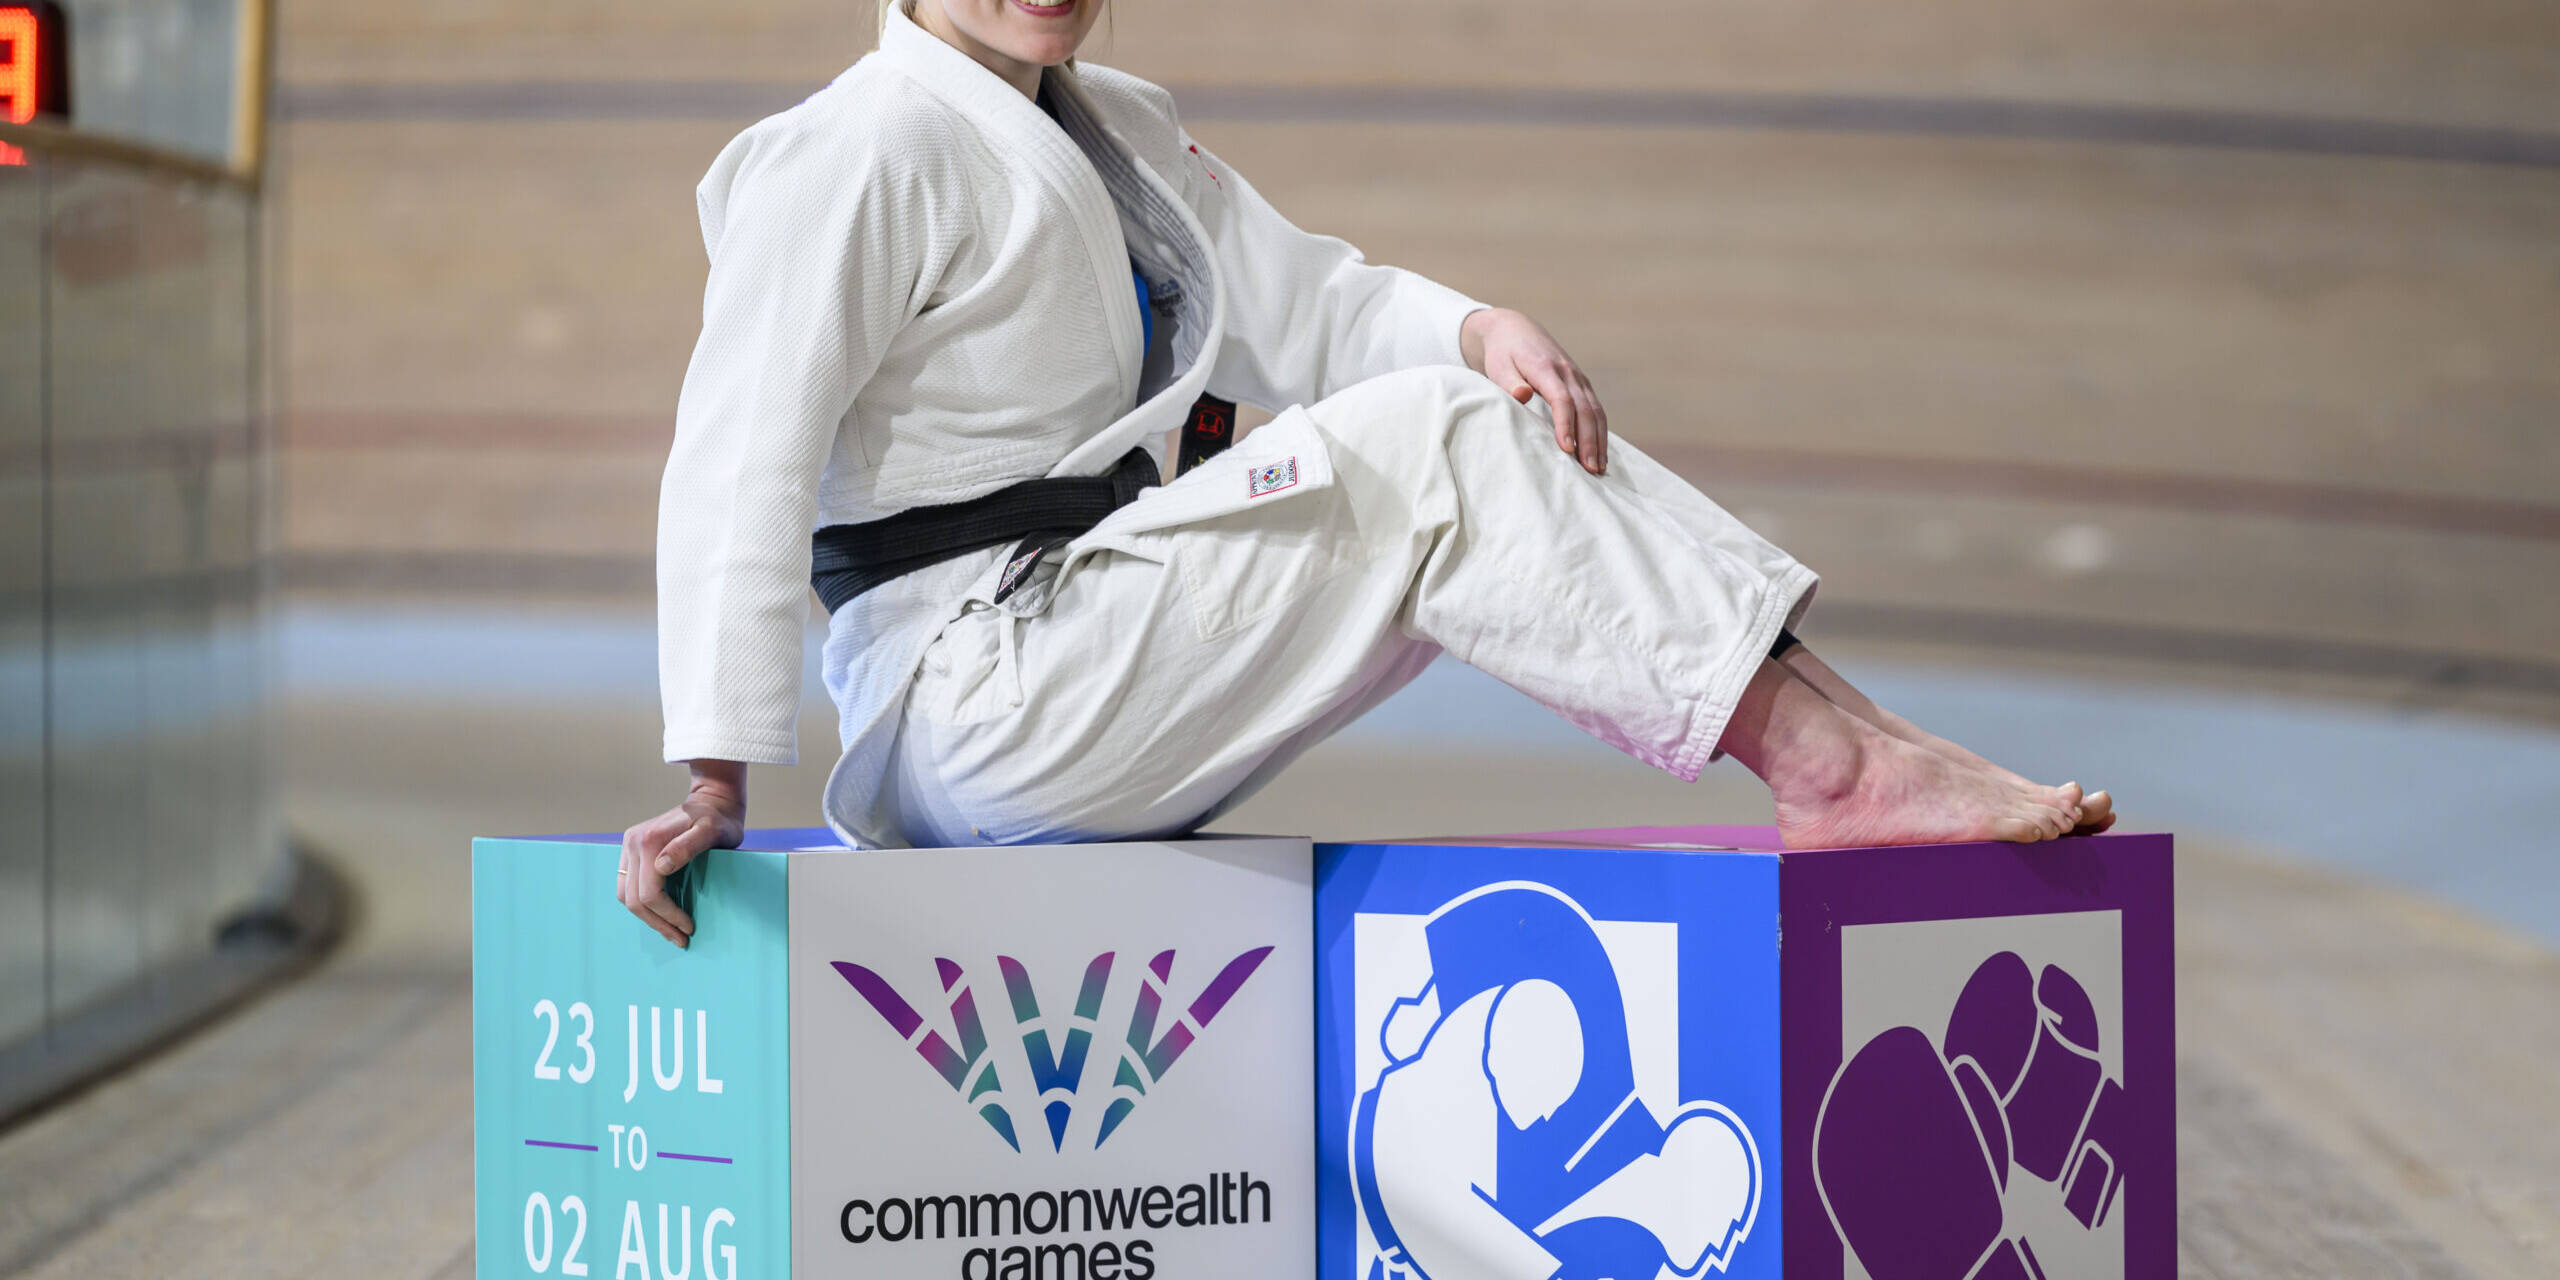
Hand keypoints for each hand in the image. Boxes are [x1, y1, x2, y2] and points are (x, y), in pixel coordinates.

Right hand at [618, 760, 746, 948]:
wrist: (712, 801)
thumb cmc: (718, 819)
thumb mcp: (712, 831)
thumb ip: (688, 847)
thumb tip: (661, 867)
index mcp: (648, 841)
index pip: (650, 893)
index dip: (668, 916)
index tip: (689, 928)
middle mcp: (632, 843)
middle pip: (634, 898)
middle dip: (658, 923)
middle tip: (681, 939)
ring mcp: (629, 846)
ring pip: (627, 895)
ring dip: (648, 917)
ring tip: (672, 931)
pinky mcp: (632, 850)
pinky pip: (629, 885)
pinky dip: (643, 903)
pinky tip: (662, 914)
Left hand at [1461, 307, 1608, 474]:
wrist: (1515, 329)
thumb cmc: (1502, 353)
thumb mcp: (1498, 365)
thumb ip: (1510, 382)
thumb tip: (1522, 395)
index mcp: (1547, 368)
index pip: (1561, 399)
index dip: (1565, 424)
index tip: (1566, 448)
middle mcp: (1568, 373)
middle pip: (1585, 409)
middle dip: (1589, 441)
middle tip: (1590, 470)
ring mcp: (1578, 378)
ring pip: (1596, 411)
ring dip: (1599, 440)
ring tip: (1598, 468)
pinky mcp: (1581, 384)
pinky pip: (1596, 409)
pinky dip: (1600, 432)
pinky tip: (1599, 453)